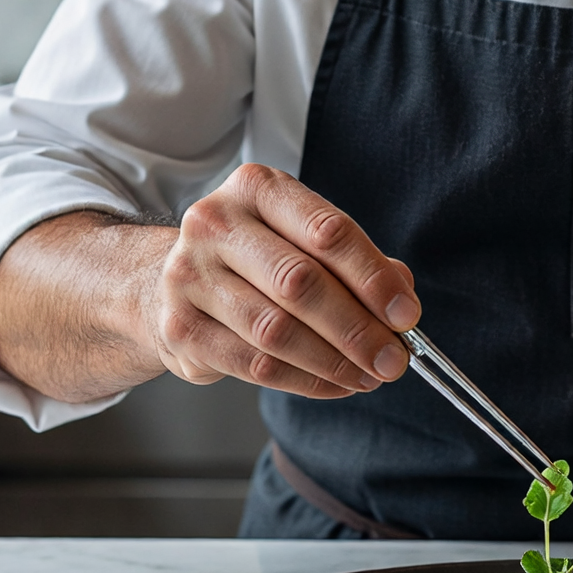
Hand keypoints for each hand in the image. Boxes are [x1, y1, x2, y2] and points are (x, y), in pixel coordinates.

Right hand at [149, 164, 419, 398]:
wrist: (167, 281)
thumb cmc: (252, 257)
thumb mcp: (300, 237)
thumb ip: (353, 261)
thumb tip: (401, 296)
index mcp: (255, 188)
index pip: (327, 231)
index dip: (373, 278)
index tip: (406, 314)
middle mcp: (216, 224)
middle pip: (301, 283)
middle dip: (357, 329)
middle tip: (393, 359)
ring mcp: (190, 276)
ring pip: (276, 330)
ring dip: (333, 362)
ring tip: (369, 376)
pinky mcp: (181, 328)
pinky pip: (254, 364)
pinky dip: (305, 381)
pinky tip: (335, 385)